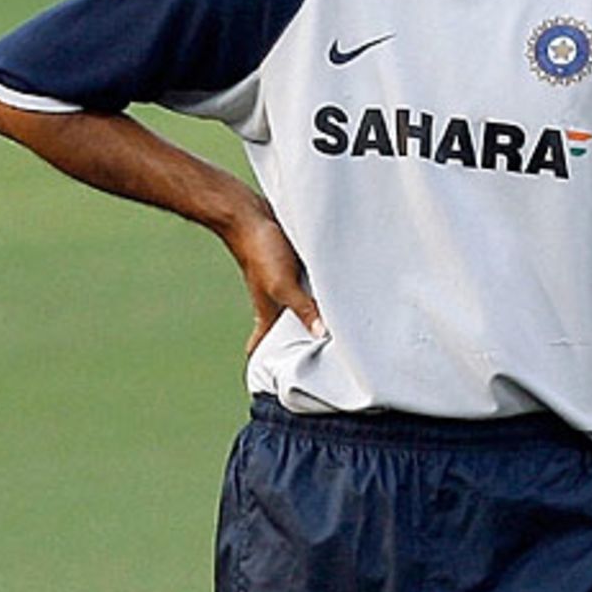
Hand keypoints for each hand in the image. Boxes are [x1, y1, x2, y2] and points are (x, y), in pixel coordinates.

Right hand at [218, 200, 328, 354]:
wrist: (249, 213)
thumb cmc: (260, 250)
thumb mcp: (283, 285)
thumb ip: (303, 309)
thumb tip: (322, 334)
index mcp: (267, 314)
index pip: (261, 345)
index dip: (266, 360)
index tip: (279, 377)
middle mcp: (276, 303)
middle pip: (288, 331)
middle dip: (302, 343)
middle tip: (325, 357)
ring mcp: (285, 285)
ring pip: (302, 309)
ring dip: (316, 316)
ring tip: (341, 330)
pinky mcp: (295, 267)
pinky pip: (311, 287)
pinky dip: (321, 293)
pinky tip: (341, 293)